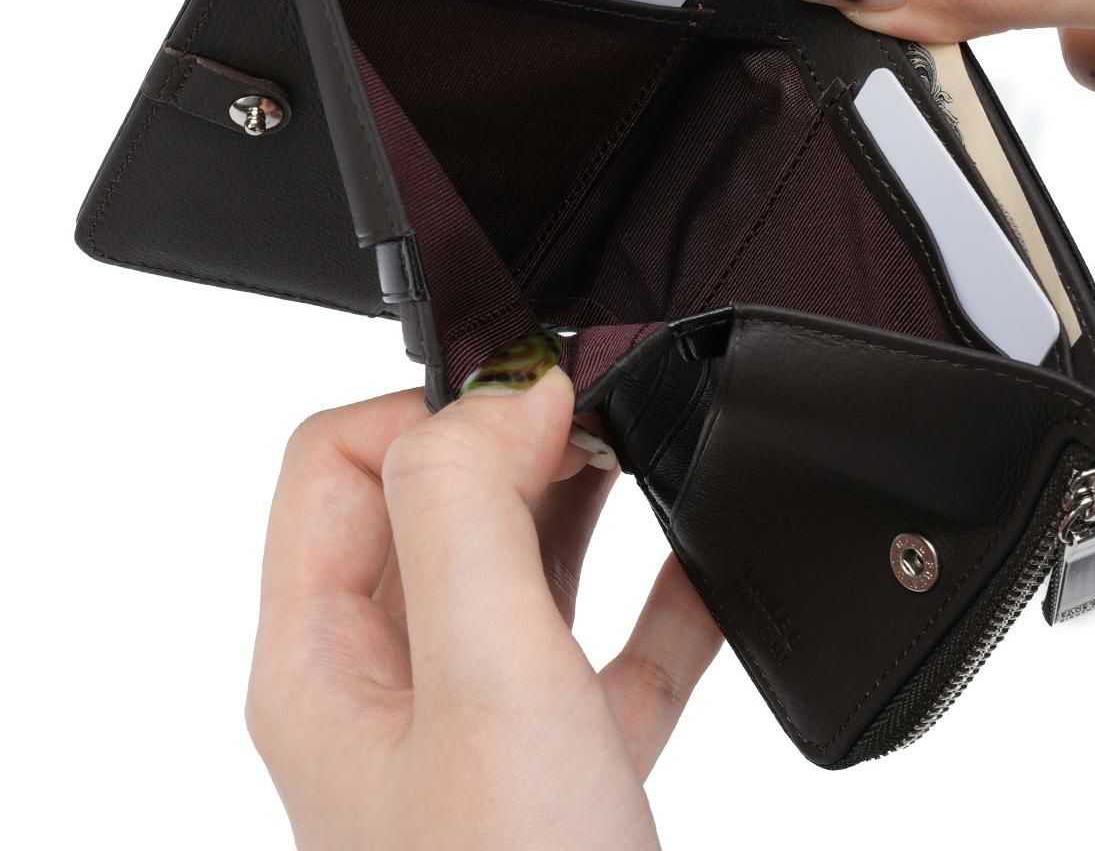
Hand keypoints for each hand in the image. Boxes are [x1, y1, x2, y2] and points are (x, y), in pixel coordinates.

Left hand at [246, 369, 720, 850]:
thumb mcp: (480, 686)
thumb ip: (468, 512)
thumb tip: (509, 393)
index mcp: (325, 664)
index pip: (339, 464)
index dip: (435, 411)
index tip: (539, 406)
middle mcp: (389, 692)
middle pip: (431, 507)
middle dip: (511, 441)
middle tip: (597, 414)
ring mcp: (476, 735)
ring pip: (515, 574)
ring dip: (574, 502)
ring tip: (637, 452)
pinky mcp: (565, 774)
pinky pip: (607, 656)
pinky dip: (654, 603)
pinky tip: (697, 573)